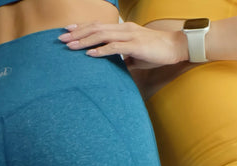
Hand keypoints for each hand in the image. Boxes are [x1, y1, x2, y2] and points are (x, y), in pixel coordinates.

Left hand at [58, 22, 188, 68]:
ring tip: (70, 47)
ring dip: (85, 41)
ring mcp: (129, 36)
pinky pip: (115, 47)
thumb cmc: (156, 52)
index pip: (98, 25)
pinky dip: (101, 50)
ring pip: (102, 35)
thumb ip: (123, 58)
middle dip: (77, 33)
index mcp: (123, 29)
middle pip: (96, 28)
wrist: (175, 48)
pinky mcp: (135, 45)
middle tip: (61, 39)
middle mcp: (124, 29)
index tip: (67, 32)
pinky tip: (89, 54)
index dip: (82, 28)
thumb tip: (114, 68)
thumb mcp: (135, 55)